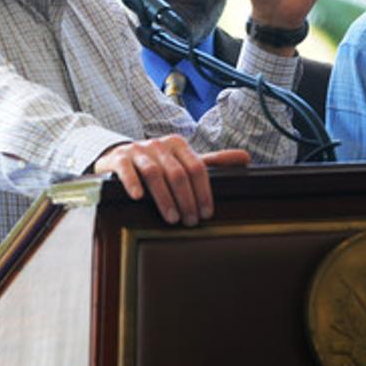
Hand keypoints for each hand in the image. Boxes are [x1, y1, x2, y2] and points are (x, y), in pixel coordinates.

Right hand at [93, 134, 249, 225]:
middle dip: (187, 200)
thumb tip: (246, 158)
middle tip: (190, 221)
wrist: (120, 157)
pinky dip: (133, 183)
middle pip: (178, 173)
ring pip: (155, 173)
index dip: (204, 192)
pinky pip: (126, 170)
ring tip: (172, 219)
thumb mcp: (185, 161)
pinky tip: (138, 198)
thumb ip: (214, 162)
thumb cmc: (158, 163)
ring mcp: (138, 150)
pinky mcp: (118, 158)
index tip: (206, 213)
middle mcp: (159, 144)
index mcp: (179, 144)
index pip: (198, 168)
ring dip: (165, 198)